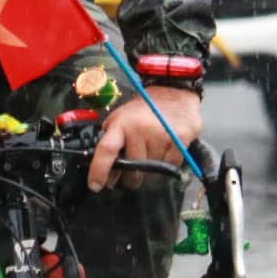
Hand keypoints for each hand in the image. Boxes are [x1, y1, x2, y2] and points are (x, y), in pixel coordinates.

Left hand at [88, 86, 203, 192]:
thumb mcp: (120, 119)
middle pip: (133, 168)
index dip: (99, 170)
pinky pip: (171, 165)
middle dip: (131, 176)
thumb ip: (112, 143)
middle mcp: (139, 129)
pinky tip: (166, 150)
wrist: (172, 91)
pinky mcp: (180, 139)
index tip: (95, 186)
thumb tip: (108, 175)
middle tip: (134, 171)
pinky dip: (167, 164)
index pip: (106, 150)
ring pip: (153, 170)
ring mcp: (161, 134)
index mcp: (120, 124)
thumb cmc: (142, 110)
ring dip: (151, 170)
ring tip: (152, 152)